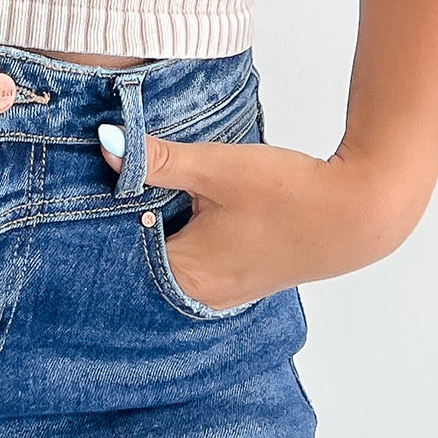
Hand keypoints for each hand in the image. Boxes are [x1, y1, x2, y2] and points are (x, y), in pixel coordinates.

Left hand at [99, 124, 415, 308]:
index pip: (116, 253)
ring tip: (139, 191)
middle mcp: (198, 294)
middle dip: (122, 222)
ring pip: (166, 256)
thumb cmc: (289, 194)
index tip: (80, 191)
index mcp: (183, 276)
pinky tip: (181, 206)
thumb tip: (104, 143)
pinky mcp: (240, 277)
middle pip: (138, 258)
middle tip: (100, 184)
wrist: (357, 212)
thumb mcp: (214, 167)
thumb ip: (157, 158)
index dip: (97, 219)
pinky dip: (180, 233)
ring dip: (154, 226)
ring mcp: (221, 290)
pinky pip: (192, 258)